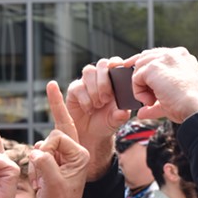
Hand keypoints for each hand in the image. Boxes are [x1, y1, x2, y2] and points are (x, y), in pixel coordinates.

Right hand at [29, 129, 89, 197]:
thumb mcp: (52, 181)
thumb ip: (44, 162)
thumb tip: (35, 151)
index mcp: (80, 155)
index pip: (57, 136)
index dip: (46, 148)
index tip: (44, 165)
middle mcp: (74, 155)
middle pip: (49, 140)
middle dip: (41, 156)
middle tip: (44, 175)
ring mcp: (63, 161)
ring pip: (41, 149)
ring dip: (36, 164)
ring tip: (42, 183)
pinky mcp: (53, 166)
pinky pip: (37, 158)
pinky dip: (34, 170)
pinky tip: (39, 184)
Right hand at [61, 62, 129, 178]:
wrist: (92, 134)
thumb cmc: (107, 122)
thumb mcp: (116, 120)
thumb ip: (121, 115)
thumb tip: (123, 112)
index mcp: (115, 80)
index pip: (116, 63)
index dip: (116, 64)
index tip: (118, 72)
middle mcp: (100, 77)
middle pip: (101, 64)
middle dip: (104, 80)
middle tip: (107, 98)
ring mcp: (87, 82)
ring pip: (89, 71)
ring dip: (94, 89)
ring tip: (98, 105)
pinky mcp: (74, 90)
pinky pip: (78, 87)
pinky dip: (85, 99)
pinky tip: (89, 109)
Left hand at [123, 47, 197, 121]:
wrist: (196, 108)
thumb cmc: (190, 106)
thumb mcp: (173, 99)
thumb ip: (157, 102)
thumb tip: (142, 113)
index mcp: (182, 58)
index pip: (158, 55)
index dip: (145, 65)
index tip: (135, 73)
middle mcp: (174, 54)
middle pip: (145, 56)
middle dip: (137, 71)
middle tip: (137, 89)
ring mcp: (163, 59)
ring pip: (139, 68)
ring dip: (141, 87)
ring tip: (151, 102)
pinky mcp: (154, 67)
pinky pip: (136, 78)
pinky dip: (139, 92)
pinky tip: (150, 101)